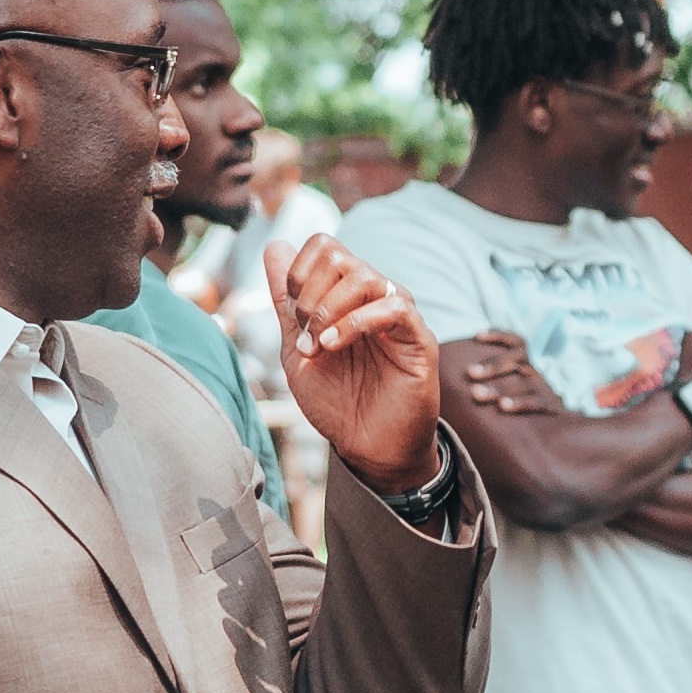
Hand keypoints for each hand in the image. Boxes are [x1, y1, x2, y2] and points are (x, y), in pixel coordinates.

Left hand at [267, 236, 441, 492]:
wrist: (366, 447)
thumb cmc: (336, 401)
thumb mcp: (296, 349)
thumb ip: (285, 302)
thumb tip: (273, 245)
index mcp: (346, 295)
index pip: (324, 246)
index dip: (299, 273)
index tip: (293, 318)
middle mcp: (374, 297)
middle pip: (340, 257)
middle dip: (309, 295)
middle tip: (305, 337)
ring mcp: (398, 315)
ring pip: (365, 277)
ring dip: (328, 311)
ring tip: (318, 347)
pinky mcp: (418, 338)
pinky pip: (393, 306)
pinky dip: (356, 323)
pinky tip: (333, 346)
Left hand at [460, 329, 564, 416]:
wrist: (555, 427)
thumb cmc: (518, 405)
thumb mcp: (507, 387)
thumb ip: (484, 380)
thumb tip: (450, 371)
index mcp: (523, 364)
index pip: (516, 342)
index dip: (498, 336)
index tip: (477, 337)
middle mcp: (533, 372)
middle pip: (517, 359)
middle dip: (492, 365)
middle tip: (470, 373)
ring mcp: (542, 389)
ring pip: (523, 381)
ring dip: (499, 387)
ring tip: (477, 394)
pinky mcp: (550, 407)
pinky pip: (537, 402)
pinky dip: (520, 402)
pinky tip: (503, 406)